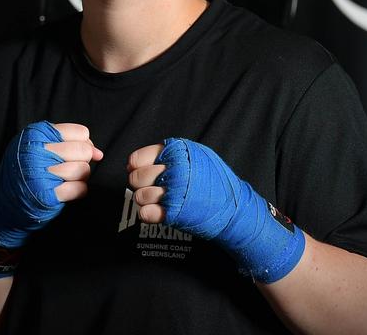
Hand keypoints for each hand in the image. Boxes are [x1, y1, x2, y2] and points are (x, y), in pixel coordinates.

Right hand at [0, 121, 102, 277]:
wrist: (5, 204)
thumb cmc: (24, 172)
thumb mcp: (36, 147)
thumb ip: (67, 143)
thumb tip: (99, 153)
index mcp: (34, 134)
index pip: (80, 133)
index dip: (83, 144)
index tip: (75, 153)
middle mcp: (36, 151)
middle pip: (83, 150)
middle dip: (83, 160)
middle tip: (70, 167)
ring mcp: (40, 173)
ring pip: (83, 169)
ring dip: (80, 177)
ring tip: (66, 179)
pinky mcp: (47, 194)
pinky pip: (80, 189)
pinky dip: (78, 191)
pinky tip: (66, 190)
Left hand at [127, 138, 304, 282]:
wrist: (234, 209)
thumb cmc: (212, 181)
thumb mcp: (195, 156)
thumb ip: (166, 154)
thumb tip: (131, 163)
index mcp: (178, 153)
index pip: (139, 158)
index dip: (136, 166)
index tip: (139, 170)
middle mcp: (176, 171)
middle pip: (137, 177)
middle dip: (139, 183)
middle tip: (150, 187)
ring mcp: (176, 193)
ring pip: (139, 196)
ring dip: (144, 200)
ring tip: (158, 200)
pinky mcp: (175, 214)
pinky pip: (145, 213)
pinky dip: (147, 213)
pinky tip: (156, 211)